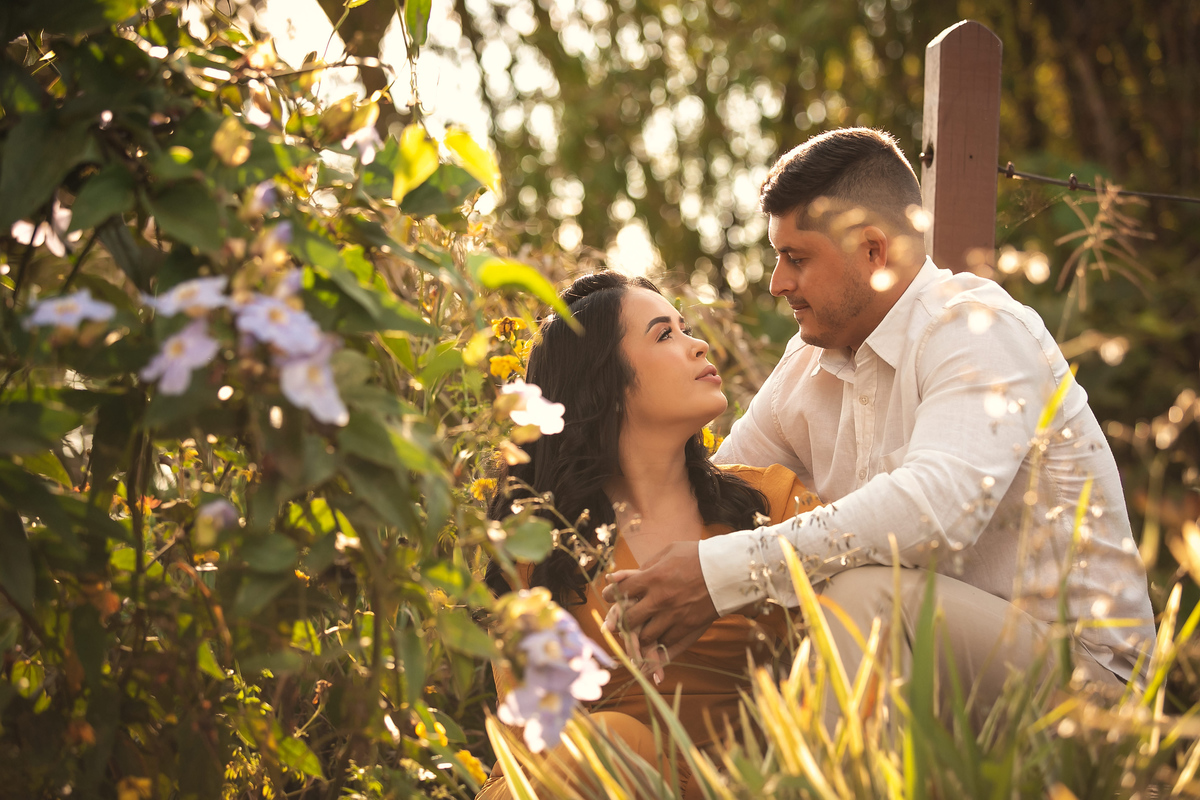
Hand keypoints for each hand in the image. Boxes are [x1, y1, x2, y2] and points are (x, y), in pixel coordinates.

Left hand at [600, 540, 718, 654]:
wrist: (729, 571)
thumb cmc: (698, 556)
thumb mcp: (669, 552)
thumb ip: (646, 565)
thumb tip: (623, 576)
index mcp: (653, 578)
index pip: (621, 591)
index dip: (610, 595)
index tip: (608, 596)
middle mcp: (660, 600)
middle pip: (629, 619)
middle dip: (620, 620)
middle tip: (618, 620)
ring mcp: (674, 616)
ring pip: (645, 637)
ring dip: (638, 636)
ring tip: (636, 633)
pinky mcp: (687, 628)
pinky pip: (666, 644)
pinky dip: (657, 646)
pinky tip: (654, 644)